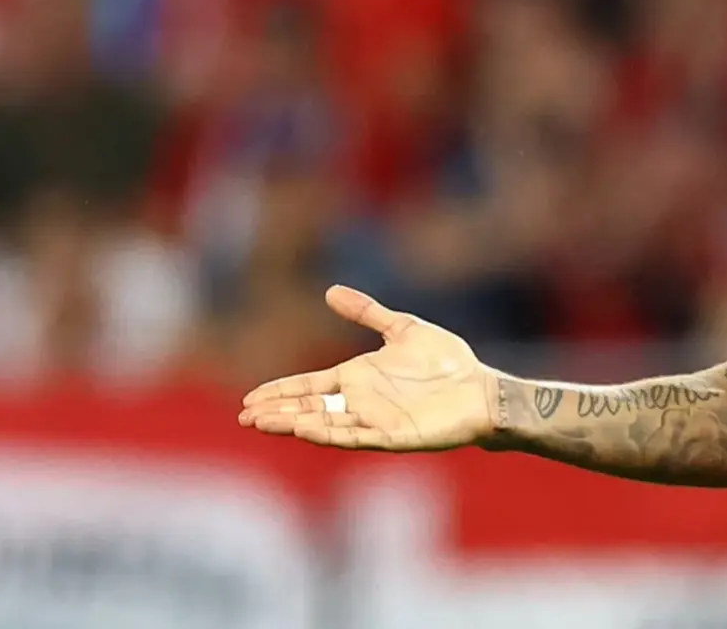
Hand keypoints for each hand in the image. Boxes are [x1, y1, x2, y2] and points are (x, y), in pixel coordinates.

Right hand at [238, 286, 495, 451]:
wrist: (481, 389)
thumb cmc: (446, 362)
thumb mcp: (402, 328)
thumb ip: (367, 312)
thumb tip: (330, 291)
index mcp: (358, 378)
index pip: (309, 386)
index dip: (281, 391)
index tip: (250, 398)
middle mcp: (360, 402)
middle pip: (309, 407)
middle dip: (277, 411)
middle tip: (245, 416)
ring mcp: (374, 421)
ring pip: (325, 424)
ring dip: (295, 423)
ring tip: (265, 422)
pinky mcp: (392, 436)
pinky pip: (355, 436)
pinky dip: (329, 433)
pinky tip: (306, 428)